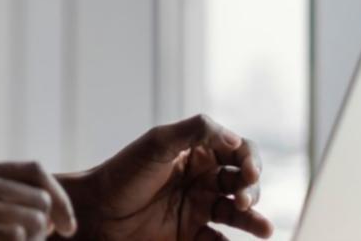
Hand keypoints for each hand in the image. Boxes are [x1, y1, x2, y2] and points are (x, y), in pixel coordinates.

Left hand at [63, 114, 272, 240]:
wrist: (95, 211)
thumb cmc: (123, 172)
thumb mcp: (157, 143)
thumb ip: (195, 131)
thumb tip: (236, 140)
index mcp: (198, 152)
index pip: (239, 151)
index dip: (250, 160)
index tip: (248, 172)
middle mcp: (203, 179)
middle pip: (244, 182)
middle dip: (251, 190)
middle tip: (243, 199)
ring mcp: (198, 208)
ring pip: (238, 214)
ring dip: (254, 220)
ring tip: (266, 229)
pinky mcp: (191, 236)